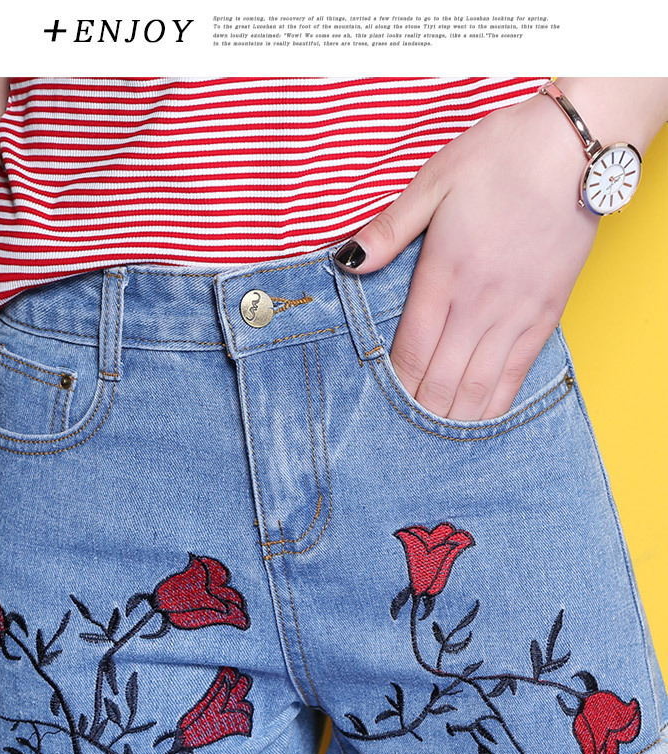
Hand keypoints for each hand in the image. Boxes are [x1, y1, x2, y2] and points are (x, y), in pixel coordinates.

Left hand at [335, 90, 600, 420]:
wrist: (575, 146)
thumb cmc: (501, 157)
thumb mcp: (434, 181)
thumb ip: (389, 230)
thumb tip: (346, 263)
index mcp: (444, 274)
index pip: (411, 352)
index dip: (393, 386)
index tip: (378, 405)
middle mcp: (480, 304)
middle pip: (441, 382)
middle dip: (417, 412)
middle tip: (398, 431)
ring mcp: (516, 314)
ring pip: (478, 389)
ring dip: (452, 418)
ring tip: (431, 437)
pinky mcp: (547, 316)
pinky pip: (517, 376)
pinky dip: (494, 405)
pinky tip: (477, 420)